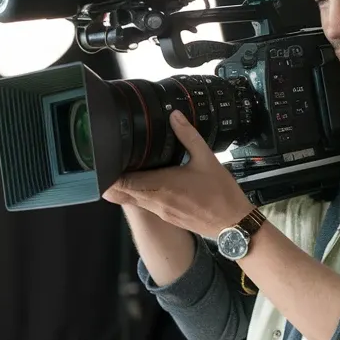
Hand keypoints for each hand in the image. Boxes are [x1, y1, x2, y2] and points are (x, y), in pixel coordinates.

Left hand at [102, 110, 254, 239]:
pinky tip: (151, 182)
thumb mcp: (207, 159)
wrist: (233, 223)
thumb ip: (188, 135)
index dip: (109, 174)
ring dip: (127, 186)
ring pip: (132, 200)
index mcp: (162, 186)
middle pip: (121, 194)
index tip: (106, 160)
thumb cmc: (221, 195)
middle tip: (112, 163)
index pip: (123, 183)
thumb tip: (175, 117)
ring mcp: (160, 212)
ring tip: (130, 169)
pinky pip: (146, 205)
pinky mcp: (167, 217)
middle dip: (113, 180)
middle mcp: (156, 202)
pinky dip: (141, 193)